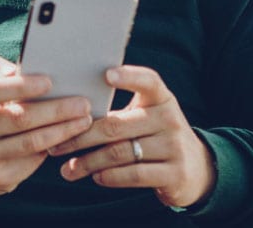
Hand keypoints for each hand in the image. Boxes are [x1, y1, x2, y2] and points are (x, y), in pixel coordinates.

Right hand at [0, 55, 92, 195]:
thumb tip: (15, 71)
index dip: (22, 87)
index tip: (50, 82)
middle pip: (18, 119)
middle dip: (55, 110)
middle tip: (82, 103)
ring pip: (30, 143)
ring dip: (63, 130)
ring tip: (84, 119)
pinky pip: (32, 161)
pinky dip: (54, 147)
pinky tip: (70, 137)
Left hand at [48, 65, 214, 208]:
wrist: (195, 168)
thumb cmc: (154, 135)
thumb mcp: (146, 116)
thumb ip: (119, 111)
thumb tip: (69, 112)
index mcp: (161, 98)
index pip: (148, 80)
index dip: (128, 76)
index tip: (106, 74)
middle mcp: (170, 118)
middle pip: (116, 125)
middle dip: (81, 137)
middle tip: (56, 146)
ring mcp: (174, 146)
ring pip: (120, 153)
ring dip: (89, 162)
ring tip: (67, 169)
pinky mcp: (175, 173)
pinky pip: (135, 174)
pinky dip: (110, 177)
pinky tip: (95, 177)